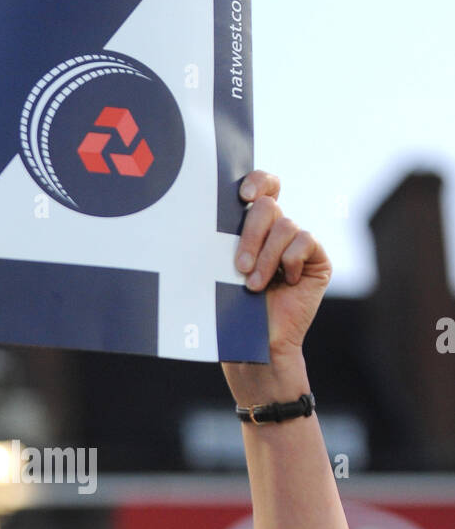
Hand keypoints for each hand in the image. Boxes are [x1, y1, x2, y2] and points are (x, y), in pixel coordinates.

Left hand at [222, 170, 331, 404]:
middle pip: (268, 206)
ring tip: (254, 286)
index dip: (257, 182)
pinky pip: (306, 242)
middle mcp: (277, 231)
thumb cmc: (231, 310)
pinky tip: (286, 283)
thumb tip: (211, 210)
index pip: (262, 186)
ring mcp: (299, 245)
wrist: (256, 346)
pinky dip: (290, 261)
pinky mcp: (318, 260)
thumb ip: (226, 239)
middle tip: (239, 266)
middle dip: (251, 234)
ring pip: (286, 226)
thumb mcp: (221, 269)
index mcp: (253, 228)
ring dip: (267, 257)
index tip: (242, 197)